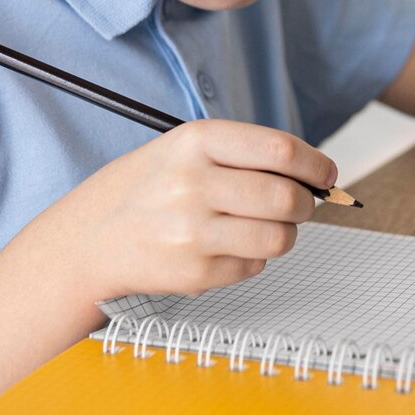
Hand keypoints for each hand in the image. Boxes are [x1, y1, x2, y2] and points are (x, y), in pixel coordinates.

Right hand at [61, 119, 336, 299]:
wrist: (89, 240)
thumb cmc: (145, 190)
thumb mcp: (184, 149)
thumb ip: (244, 155)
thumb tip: (314, 176)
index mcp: (194, 142)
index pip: (279, 150)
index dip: (315, 164)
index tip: (326, 174)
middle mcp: (192, 184)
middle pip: (286, 197)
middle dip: (304, 204)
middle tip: (298, 205)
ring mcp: (192, 232)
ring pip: (279, 237)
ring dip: (284, 234)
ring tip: (260, 226)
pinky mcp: (194, 272)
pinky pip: (255, 266)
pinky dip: (252, 258)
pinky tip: (224, 246)